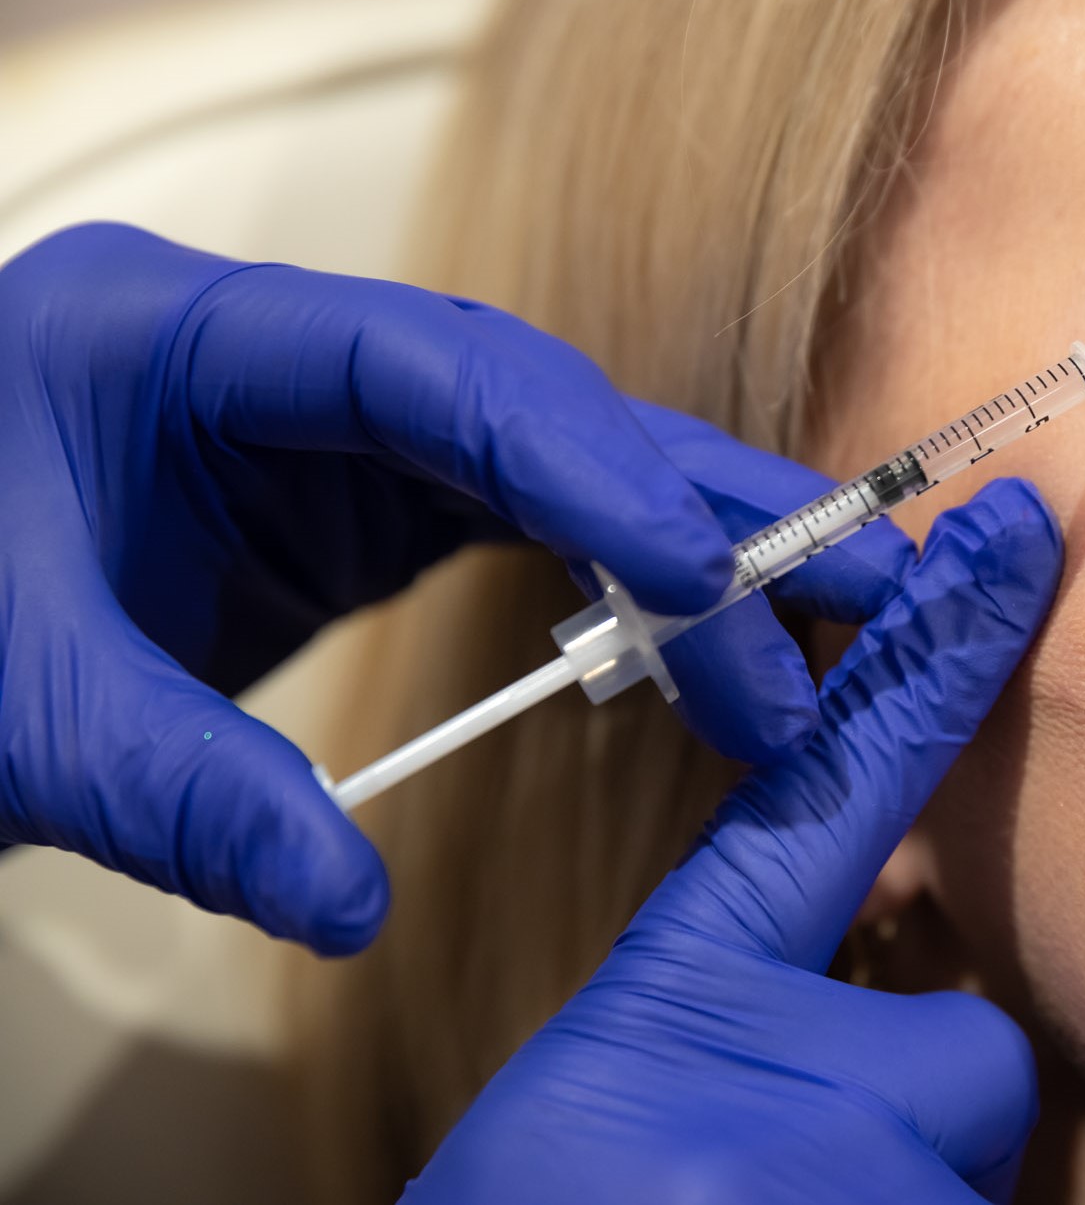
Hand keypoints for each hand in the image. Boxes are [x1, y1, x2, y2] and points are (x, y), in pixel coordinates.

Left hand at [0, 223, 912, 952]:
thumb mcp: (21, 710)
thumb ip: (180, 794)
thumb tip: (350, 908)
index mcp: (177, 336)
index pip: (423, 366)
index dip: (582, 459)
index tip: (706, 575)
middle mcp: (284, 356)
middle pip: (530, 400)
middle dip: (689, 500)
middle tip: (843, 591)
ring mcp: (331, 421)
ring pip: (551, 455)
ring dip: (684, 540)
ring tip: (812, 623)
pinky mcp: (360, 494)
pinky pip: (520, 514)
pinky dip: (616, 575)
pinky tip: (694, 638)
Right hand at [403, 478, 1063, 1204]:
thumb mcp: (628, 1089)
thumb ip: (745, 1015)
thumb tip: (878, 1000)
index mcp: (679, 990)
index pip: (829, 782)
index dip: (928, 659)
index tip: (1005, 549)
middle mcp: (763, 1062)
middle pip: (962, 1050)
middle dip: (908, 1107)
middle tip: (775, 1179)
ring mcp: (820, 1170)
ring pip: (962, 1159)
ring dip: (892, 1204)